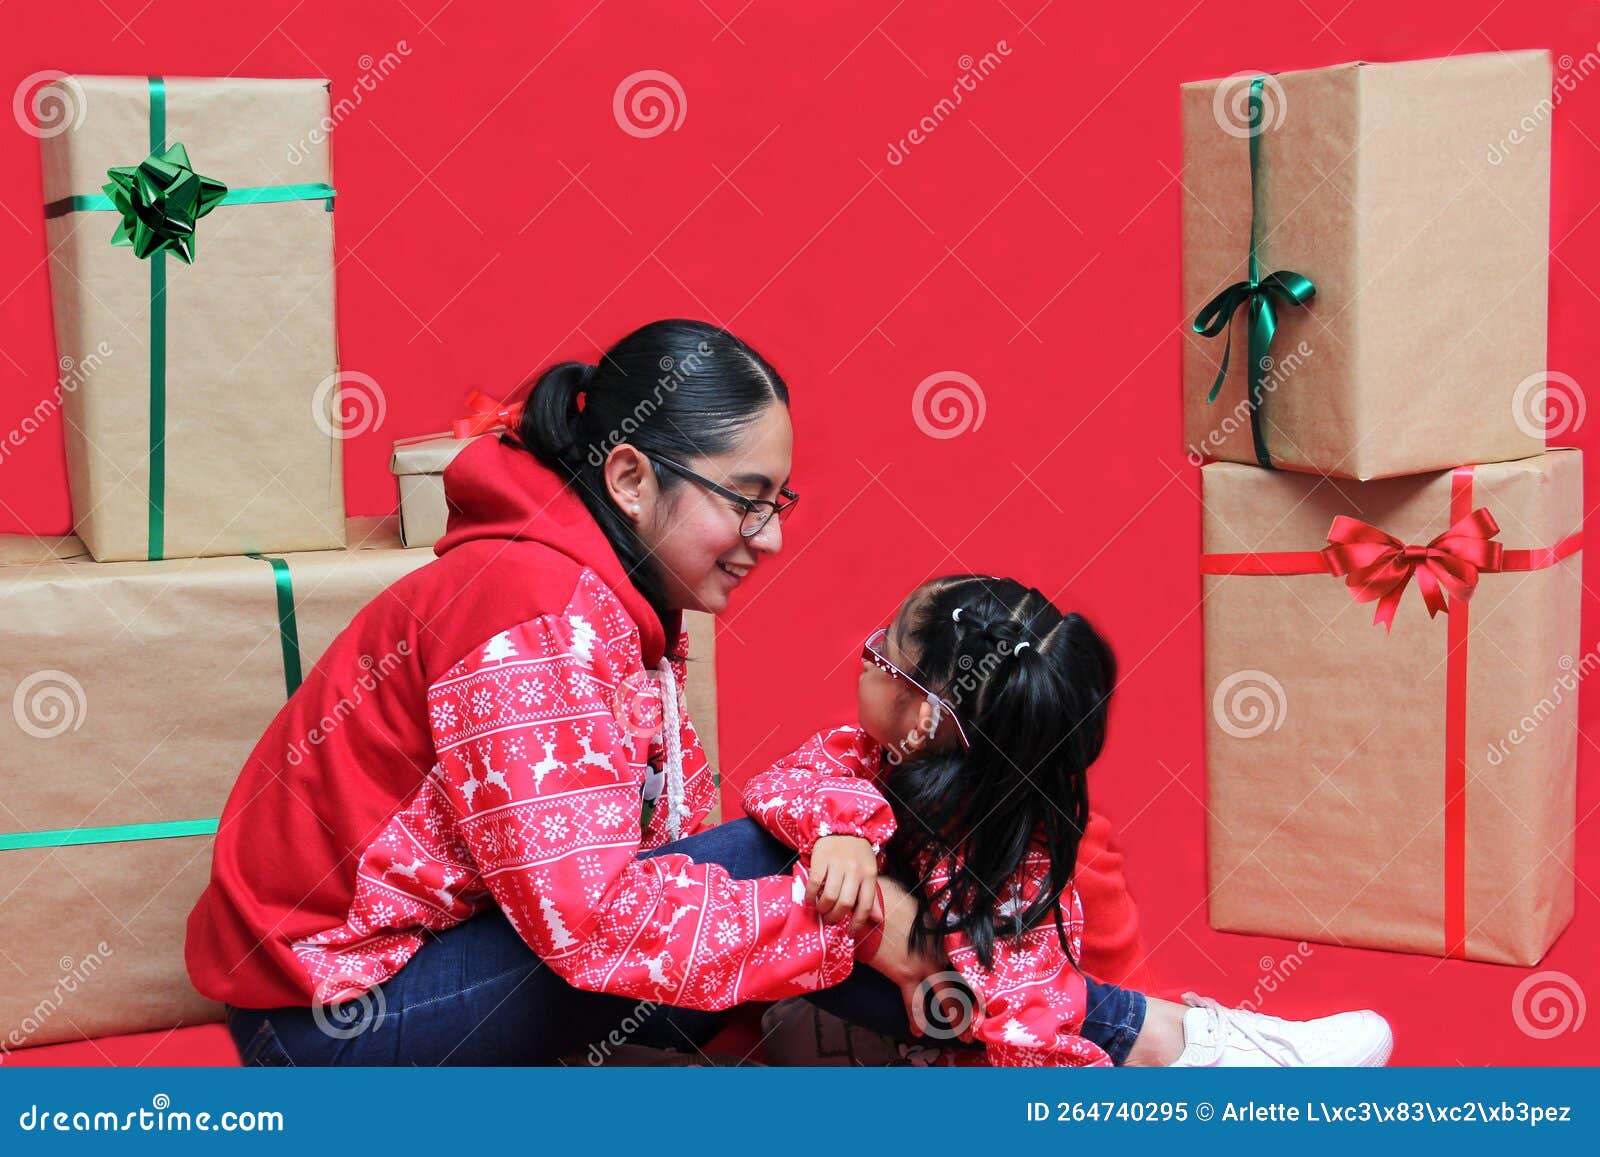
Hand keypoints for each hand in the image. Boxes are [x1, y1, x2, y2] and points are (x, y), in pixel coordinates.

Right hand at [805, 835, 879, 934]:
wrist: (843, 826)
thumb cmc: (857, 855)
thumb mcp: (868, 873)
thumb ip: (871, 897)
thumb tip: (878, 920)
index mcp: (869, 875)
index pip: (865, 905)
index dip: (857, 923)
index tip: (849, 932)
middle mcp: (855, 870)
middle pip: (845, 903)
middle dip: (835, 917)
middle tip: (830, 920)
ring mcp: (838, 864)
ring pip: (829, 896)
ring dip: (822, 908)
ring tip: (820, 910)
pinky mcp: (821, 858)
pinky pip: (814, 883)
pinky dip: (811, 896)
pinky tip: (810, 900)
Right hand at [853, 877, 980, 1042]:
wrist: (873, 905)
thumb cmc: (895, 900)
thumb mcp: (923, 907)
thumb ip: (937, 922)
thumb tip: (945, 923)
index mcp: (948, 935)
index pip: (971, 961)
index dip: (983, 978)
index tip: (994, 991)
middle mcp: (942, 953)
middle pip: (966, 984)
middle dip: (976, 1005)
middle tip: (983, 1023)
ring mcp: (925, 966)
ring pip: (947, 998)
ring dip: (957, 1019)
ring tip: (964, 1036)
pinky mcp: (905, 975)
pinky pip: (913, 1004)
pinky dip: (916, 1020)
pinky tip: (918, 1032)